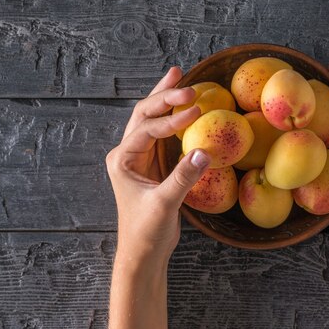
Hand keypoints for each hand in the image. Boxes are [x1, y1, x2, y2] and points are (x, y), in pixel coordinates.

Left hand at [105, 67, 210, 264]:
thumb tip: (205, 151)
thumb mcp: (165, 204)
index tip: (197, 111)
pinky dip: (172, 116)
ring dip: (165, 98)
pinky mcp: (152, 163)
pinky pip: (161, 132)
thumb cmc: (146, 231)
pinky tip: (183, 105)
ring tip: (179, 75)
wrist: (142, 252)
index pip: (148, 129)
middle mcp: (127, 153)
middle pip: (144, 113)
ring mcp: (139, 157)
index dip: (172, 118)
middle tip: (187, 81)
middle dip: (165, 96)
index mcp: (123, 160)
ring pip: (150, 118)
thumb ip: (183, 177)